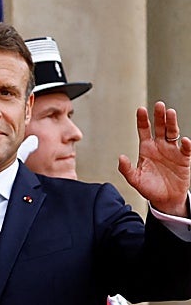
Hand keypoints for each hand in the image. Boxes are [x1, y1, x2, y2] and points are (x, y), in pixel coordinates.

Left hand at [118, 101, 190, 216]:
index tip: (140, 110)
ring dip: (172, 123)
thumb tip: (120, 157)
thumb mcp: (135, 179)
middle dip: (159, 116)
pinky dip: (185, 144)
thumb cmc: (149, 188)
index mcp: (146, 149)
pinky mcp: (183, 159)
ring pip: (172, 133)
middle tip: (158, 105)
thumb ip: (126, 169)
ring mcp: (172, 151)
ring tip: (170, 113)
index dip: (142, 120)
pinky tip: (183, 140)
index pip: (144, 131)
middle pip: (159, 127)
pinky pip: (185, 150)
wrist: (165, 199)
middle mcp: (159, 146)